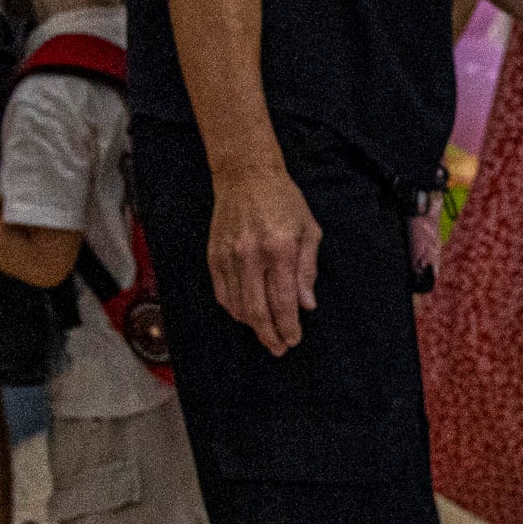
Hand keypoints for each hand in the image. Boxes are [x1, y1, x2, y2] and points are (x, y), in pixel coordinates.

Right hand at [208, 160, 323, 354]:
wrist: (245, 175)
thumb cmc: (284, 201)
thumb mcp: (310, 231)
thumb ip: (308, 270)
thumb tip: (307, 305)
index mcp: (280, 250)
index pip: (284, 300)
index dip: (288, 326)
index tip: (293, 340)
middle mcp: (251, 255)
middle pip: (257, 309)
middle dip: (269, 334)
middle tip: (279, 348)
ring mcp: (228, 256)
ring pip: (237, 304)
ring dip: (251, 325)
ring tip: (265, 334)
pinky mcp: (213, 254)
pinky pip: (222, 291)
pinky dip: (233, 308)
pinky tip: (244, 314)